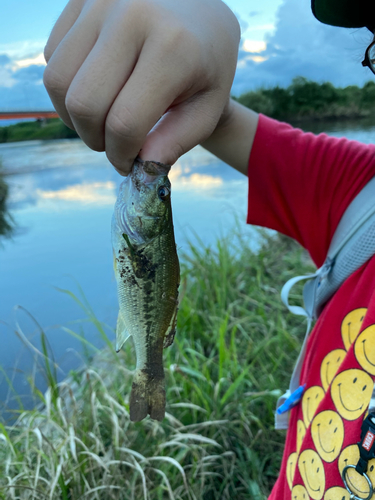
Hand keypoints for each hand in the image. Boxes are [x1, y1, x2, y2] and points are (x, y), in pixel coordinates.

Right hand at [44, 0, 239, 174]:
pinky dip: (67, 87)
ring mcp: (100, 2)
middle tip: (113, 145)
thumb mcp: (208, 106)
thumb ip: (177, 141)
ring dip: (73, 116)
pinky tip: (96, 89)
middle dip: (94, 140)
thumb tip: (142, 169)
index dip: (121, 155)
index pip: (125, 123)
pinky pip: (52, 57)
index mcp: (172, 47)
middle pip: (83, 104)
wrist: (199, 8)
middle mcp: (131, 17)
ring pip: (56, 81)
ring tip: (100, 122)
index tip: (128, 164)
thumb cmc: (206, 63)